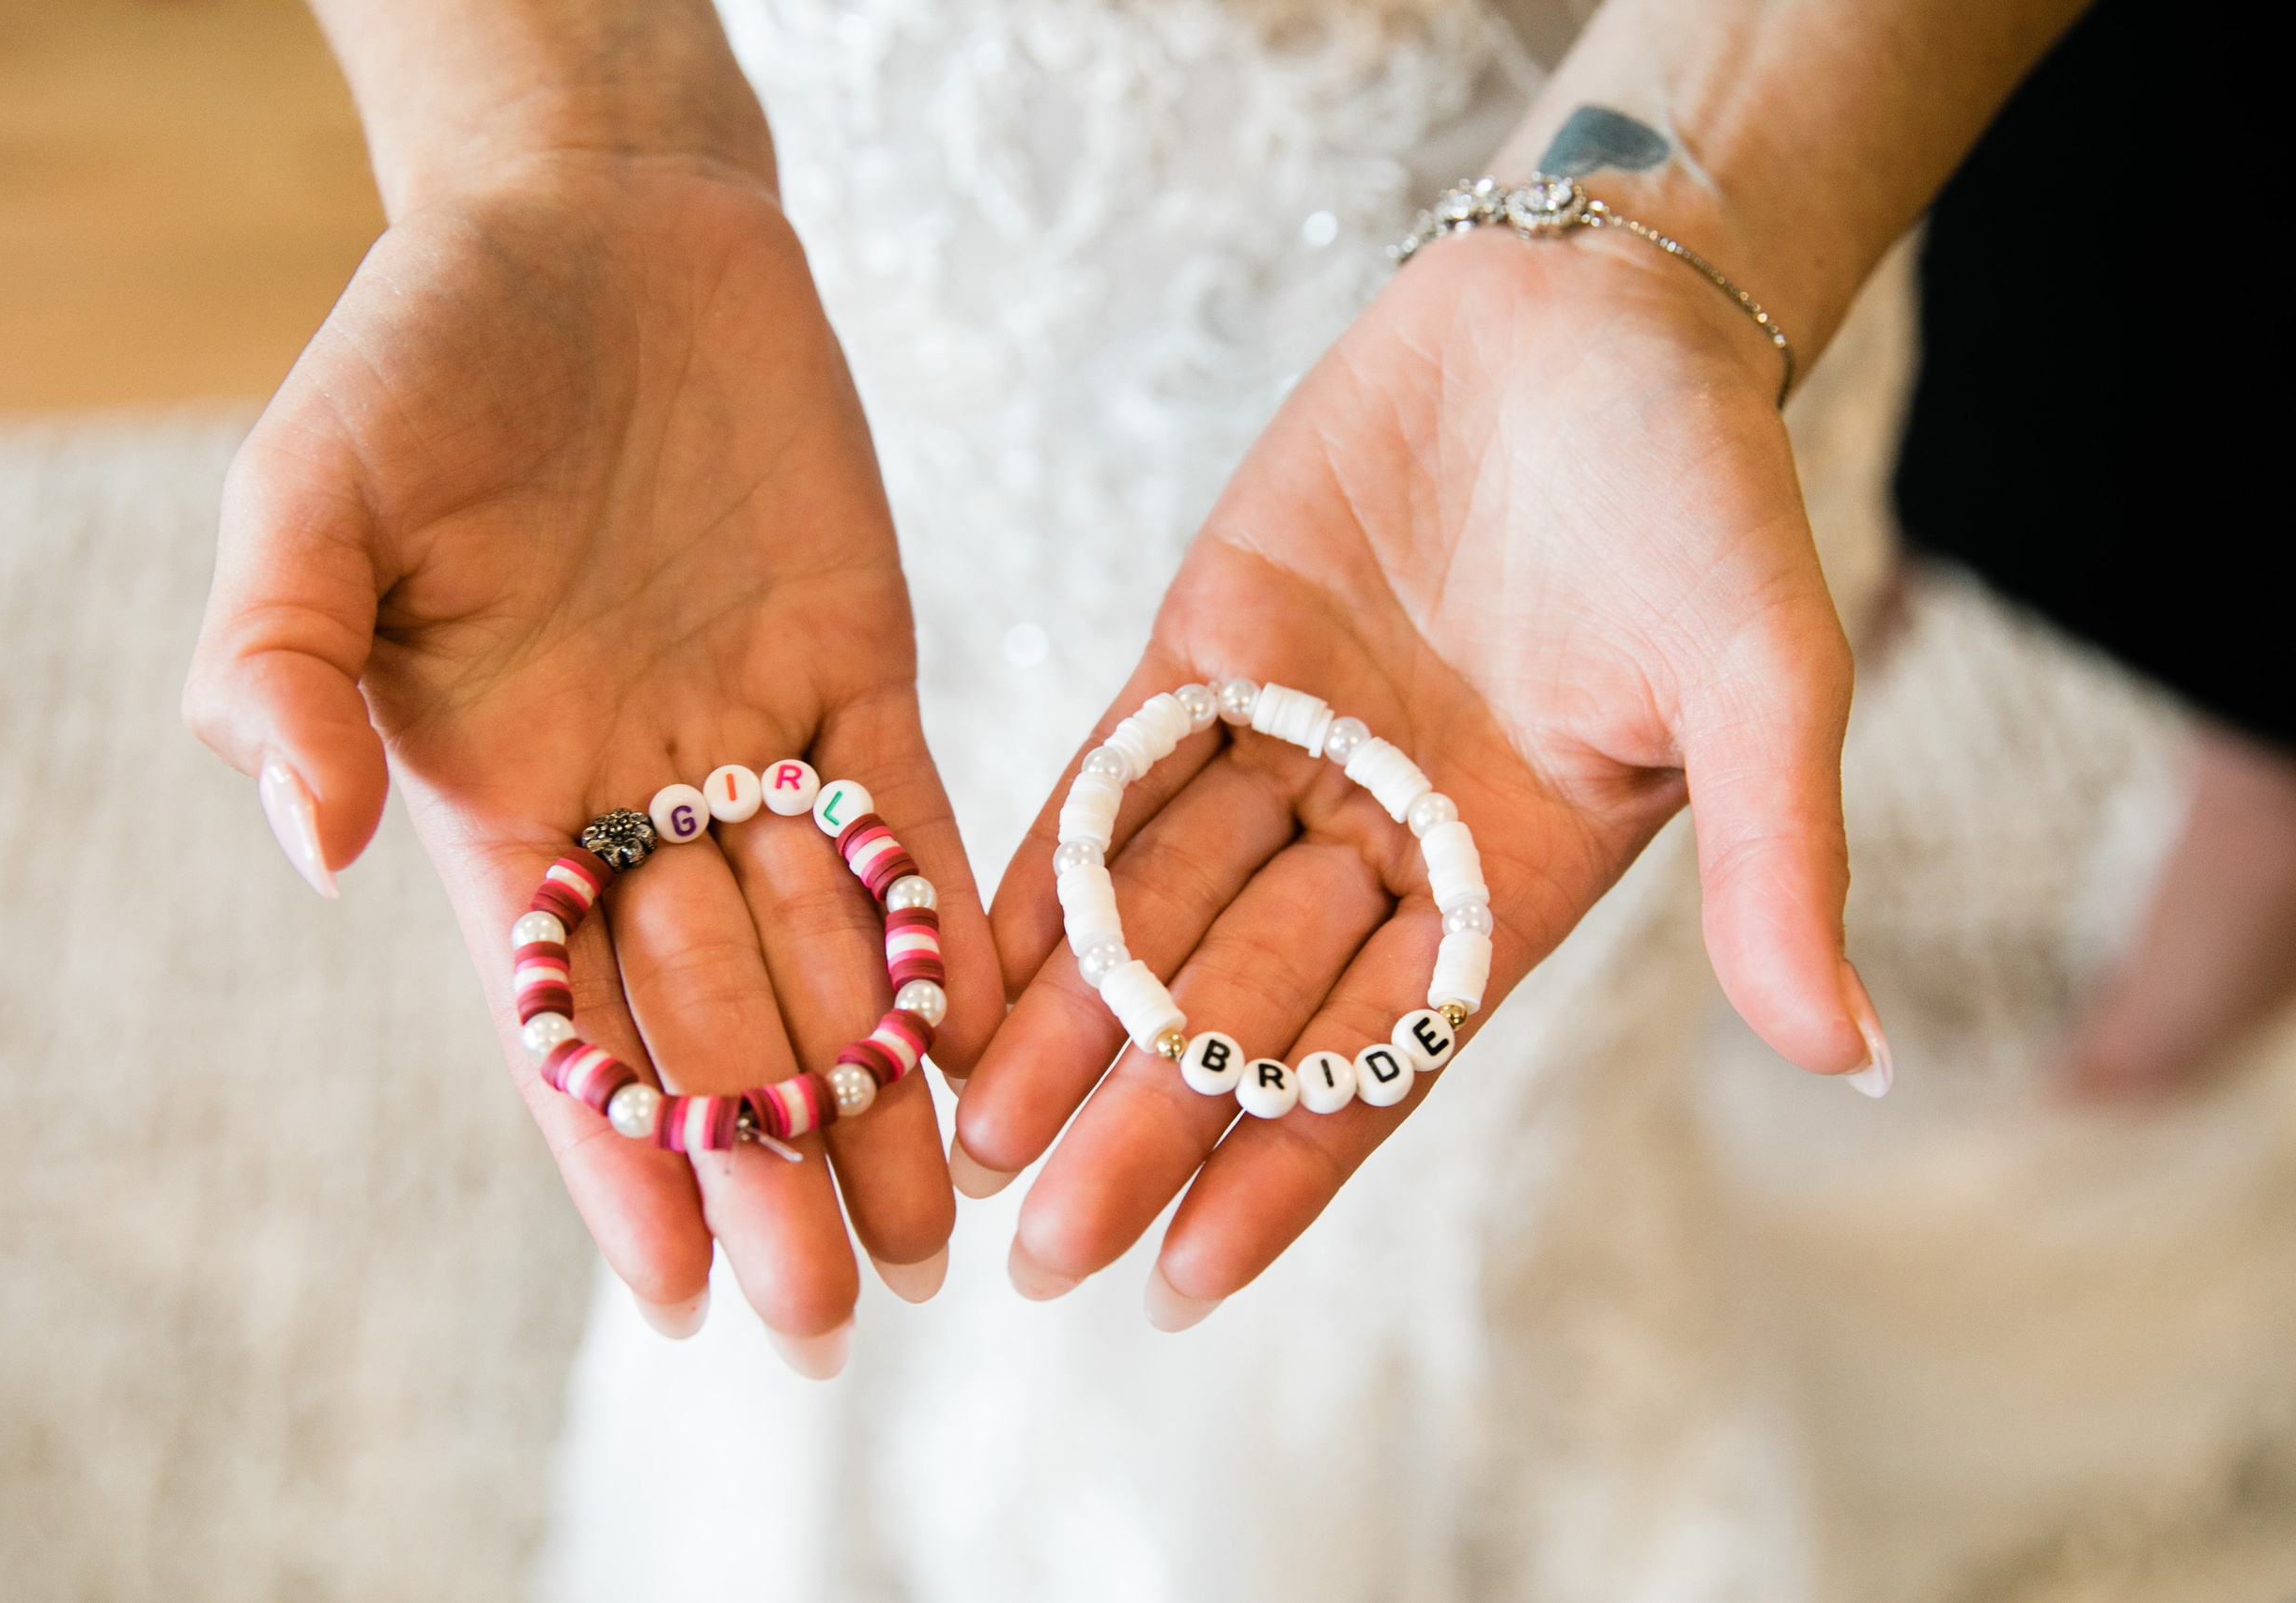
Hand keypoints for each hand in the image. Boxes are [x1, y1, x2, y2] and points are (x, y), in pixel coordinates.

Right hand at [183, 155, 999, 1359]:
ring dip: (880, 1095)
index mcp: (494, 800)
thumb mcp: (307, 498)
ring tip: (935, 1238)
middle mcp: (632, 801)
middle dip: (775, 1167)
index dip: (621, 1156)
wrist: (592, 225)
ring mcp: (754, 742)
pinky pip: (912, 824)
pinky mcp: (860, 667)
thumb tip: (310, 849)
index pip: (563, 1019)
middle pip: (713, 1020)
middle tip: (836, 1312)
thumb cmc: (421, 353)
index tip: (679, 1289)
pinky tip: (995, 1044)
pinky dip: (948, 928)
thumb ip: (279, 670)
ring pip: (827, 955)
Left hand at [954, 224, 1886, 1321]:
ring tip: (974, 1139)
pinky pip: (1111, 778)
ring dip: (1069, 1026)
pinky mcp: (1207, 647)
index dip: (1283, 1169)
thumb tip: (1853, 1056)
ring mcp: (1287, 745)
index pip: (1380, 1058)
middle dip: (1144, 1125)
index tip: (1184, 1281)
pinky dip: (1045, 870)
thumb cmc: (1706, 492)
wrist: (1594, 303)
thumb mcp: (1762, 678)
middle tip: (1039, 1249)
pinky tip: (968, 962)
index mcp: (1508, 878)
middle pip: (1246, 1006)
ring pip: (1157, 912)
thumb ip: (1777, 862)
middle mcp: (1384, 836)